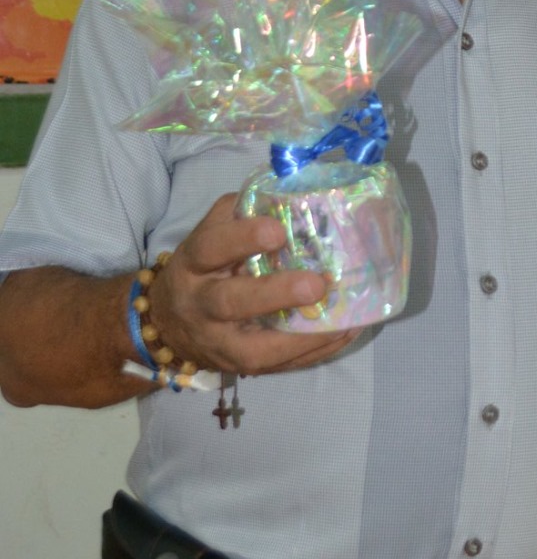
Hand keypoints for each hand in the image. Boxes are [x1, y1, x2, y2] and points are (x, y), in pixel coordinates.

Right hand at [146, 195, 359, 376]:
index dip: (241, 239)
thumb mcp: (208, 236)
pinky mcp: (241, 367)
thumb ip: (239, 213)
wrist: (168, 326)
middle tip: (316, 283)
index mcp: (192, 265)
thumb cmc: (201, 270)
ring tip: (342, 320)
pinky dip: (315, 351)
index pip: (210, 248)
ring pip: (256, 349)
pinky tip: (345, 333)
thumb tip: (288, 191)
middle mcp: (200, 306)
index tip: (276, 230)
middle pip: (230, 302)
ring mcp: (219, 344)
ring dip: (302, 337)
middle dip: (274, 294)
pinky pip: (280, 366)